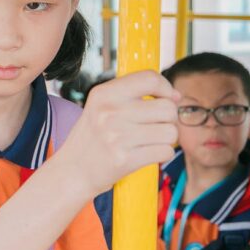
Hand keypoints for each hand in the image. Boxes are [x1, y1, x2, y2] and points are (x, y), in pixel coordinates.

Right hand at [57, 70, 179, 195]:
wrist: (73, 170)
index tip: (166, 98)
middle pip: (167, 108)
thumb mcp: (102, 106)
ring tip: (147, 141)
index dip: (166, 87)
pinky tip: (145, 154)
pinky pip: (165, 151)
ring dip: (166, 138)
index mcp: (104, 94)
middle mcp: (109, 112)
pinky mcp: (125, 159)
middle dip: (168, 118)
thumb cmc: (94, 137)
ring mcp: (117, 136)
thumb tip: (176, 96)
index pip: (150, 78)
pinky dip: (161, 154)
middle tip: (153, 125)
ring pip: (170, 131)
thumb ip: (133, 94)